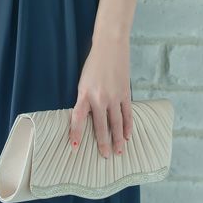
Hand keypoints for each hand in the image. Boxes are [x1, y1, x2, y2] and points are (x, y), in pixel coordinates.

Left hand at [68, 38, 132, 158]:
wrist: (110, 46)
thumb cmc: (94, 63)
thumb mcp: (83, 81)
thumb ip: (85, 99)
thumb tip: (87, 116)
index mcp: (85, 94)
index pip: (78, 119)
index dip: (76, 134)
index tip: (74, 147)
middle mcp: (99, 98)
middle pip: (100, 126)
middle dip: (102, 143)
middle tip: (104, 156)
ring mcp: (114, 97)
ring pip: (116, 124)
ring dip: (117, 139)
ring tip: (118, 152)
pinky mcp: (125, 93)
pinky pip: (127, 114)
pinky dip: (128, 126)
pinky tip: (128, 135)